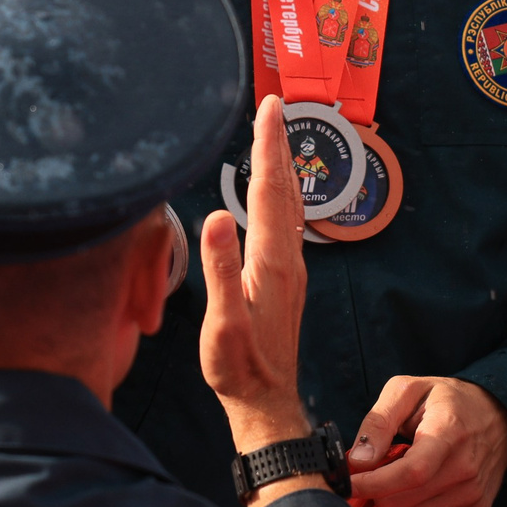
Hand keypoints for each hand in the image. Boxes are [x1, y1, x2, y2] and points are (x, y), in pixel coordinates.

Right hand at [201, 96, 315, 504]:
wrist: (266, 402)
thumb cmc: (239, 369)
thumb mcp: (222, 323)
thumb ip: (220, 270)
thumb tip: (216, 216)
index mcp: (271, 260)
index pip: (268, 190)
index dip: (266, 146)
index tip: (268, 107)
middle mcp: (288, 258)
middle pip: (284, 188)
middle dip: (278, 144)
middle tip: (274, 104)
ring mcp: (290, 268)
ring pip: (289, 204)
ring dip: (282, 166)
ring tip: (276, 136)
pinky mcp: (286, 279)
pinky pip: (286, 222)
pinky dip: (281, 193)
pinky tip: (276, 193)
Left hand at [348, 377, 506, 506]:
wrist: (498, 417)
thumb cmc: (447, 401)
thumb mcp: (408, 391)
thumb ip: (379, 421)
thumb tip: (359, 461)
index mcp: (448, 433)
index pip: (410, 473)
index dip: (373, 484)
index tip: (347, 484)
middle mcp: (465, 469)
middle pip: (402, 503)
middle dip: (377, 492)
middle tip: (378, 473)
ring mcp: (473, 495)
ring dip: (392, 506)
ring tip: (399, 481)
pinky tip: (414, 497)